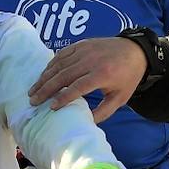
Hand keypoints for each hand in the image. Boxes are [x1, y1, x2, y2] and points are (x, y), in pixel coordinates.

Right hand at [27, 37, 147, 121]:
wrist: (135, 50)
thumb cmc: (127, 77)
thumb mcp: (120, 98)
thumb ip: (103, 112)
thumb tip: (86, 123)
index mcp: (102, 74)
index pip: (78, 87)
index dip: (63, 97)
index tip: (52, 108)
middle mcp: (91, 60)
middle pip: (64, 75)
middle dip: (46, 89)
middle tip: (33, 100)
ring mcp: (84, 50)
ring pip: (59, 64)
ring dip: (44, 78)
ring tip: (33, 90)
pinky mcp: (81, 44)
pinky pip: (61, 54)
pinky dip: (50, 65)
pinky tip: (43, 75)